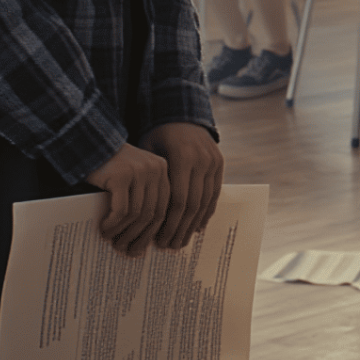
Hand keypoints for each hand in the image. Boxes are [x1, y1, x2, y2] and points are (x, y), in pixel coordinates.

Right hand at [84, 142, 169, 255]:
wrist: (88, 144)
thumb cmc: (110, 167)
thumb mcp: (133, 180)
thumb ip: (144, 198)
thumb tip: (147, 237)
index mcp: (163, 171)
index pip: (164, 209)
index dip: (153, 232)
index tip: (143, 248)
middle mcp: (155, 169)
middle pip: (152, 214)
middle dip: (139, 237)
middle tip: (127, 251)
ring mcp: (139, 171)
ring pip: (137, 214)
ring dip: (123, 232)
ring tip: (112, 242)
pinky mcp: (121, 176)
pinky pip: (121, 210)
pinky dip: (113, 224)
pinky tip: (104, 230)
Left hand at [143, 122, 223, 249]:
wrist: (180, 113)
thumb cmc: (157, 135)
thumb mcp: (149, 152)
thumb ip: (151, 181)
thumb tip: (139, 217)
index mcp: (183, 158)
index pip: (178, 200)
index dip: (169, 223)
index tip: (158, 240)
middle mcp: (202, 160)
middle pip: (193, 205)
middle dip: (180, 229)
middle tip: (169, 247)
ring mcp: (214, 162)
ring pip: (205, 202)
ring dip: (193, 225)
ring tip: (181, 242)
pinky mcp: (220, 164)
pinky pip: (215, 194)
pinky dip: (206, 213)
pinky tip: (196, 227)